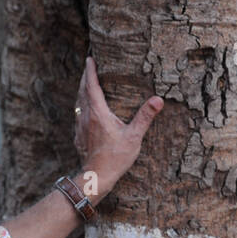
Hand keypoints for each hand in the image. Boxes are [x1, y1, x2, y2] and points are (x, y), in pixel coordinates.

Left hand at [73, 55, 163, 195]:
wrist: (96, 178)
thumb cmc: (115, 158)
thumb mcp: (134, 137)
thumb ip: (145, 117)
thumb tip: (158, 99)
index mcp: (98, 113)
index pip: (92, 86)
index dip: (90, 71)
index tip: (90, 59)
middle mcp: (86, 117)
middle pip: (82, 92)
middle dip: (84, 77)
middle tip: (88, 66)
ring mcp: (80, 127)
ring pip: (78, 103)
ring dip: (81, 91)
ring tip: (85, 84)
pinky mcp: (78, 137)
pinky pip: (78, 115)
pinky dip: (80, 106)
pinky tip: (85, 109)